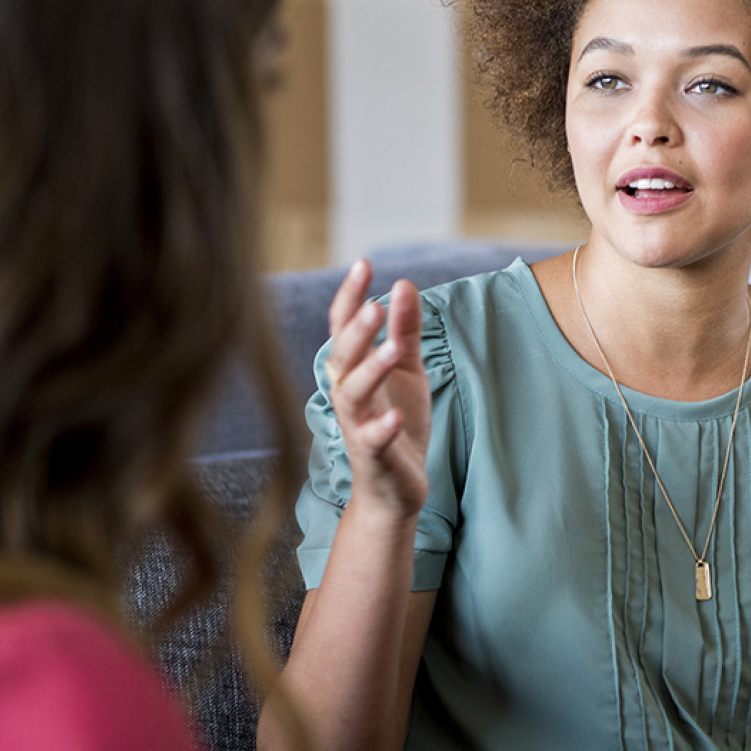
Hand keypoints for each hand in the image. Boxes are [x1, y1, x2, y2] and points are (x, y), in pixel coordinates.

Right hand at [324, 259, 431, 518]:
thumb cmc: (395, 421)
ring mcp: (358, 425)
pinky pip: (373, 440)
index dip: (350, 296)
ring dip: (370, 370)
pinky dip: (382, 428)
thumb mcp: (407, 371)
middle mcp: (348, 394)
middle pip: (343, 356)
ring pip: (354, 394)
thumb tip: (404, 284)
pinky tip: (395, 416)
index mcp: (354, 370)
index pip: (344, 327)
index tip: (364, 263)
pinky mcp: (374, 456)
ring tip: (392, 350)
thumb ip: (404, 330)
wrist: (394, 487)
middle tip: (374, 306)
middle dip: (357, 331)